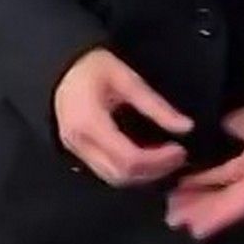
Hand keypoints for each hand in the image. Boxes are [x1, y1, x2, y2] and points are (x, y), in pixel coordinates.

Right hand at [53, 48, 193, 187]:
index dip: (158, 160)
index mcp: (89, 123)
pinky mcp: (78, 152)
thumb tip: (185, 126)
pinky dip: (130, 169)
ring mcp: (76, 150)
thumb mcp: (125, 77)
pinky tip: (147, 157)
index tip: (179, 149)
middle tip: (177, 156)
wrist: (59, 66)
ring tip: (165, 158)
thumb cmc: (89, 66)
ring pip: (113, 178)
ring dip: (143, 174)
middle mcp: (79, 143)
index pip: (128, 157)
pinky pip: (107, 170)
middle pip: (121, 175)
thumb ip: (155, 105)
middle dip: (154, 171)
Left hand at [164, 85, 243, 239]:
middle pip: (231, 201)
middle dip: (204, 213)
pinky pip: (225, 176)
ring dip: (201, 200)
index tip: (197, 229)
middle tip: (173, 220)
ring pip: (225, 190)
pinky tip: (185, 184)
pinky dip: (205, 181)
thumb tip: (230, 126)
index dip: (221, 216)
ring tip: (173, 208)